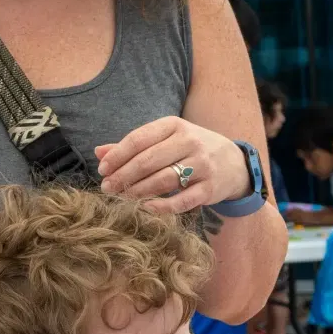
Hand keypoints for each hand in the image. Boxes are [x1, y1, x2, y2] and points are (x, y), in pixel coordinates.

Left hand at [95, 118, 252, 215]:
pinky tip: (145, 208)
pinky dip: (161, 206)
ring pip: (162, 180)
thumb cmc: (190, 150)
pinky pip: (182, 200)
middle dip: (123, 176)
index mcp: (174, 125)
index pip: (139, 138)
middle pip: (148, 160)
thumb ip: (134, 146)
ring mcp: (202, 165)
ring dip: (137, 191)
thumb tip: (99, 152)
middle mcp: (189, 141)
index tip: (102, 170)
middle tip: (106, 188)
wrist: (233, 163)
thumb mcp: (166, 139)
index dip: (117, 155)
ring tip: (121, 197)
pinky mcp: (210, 188)